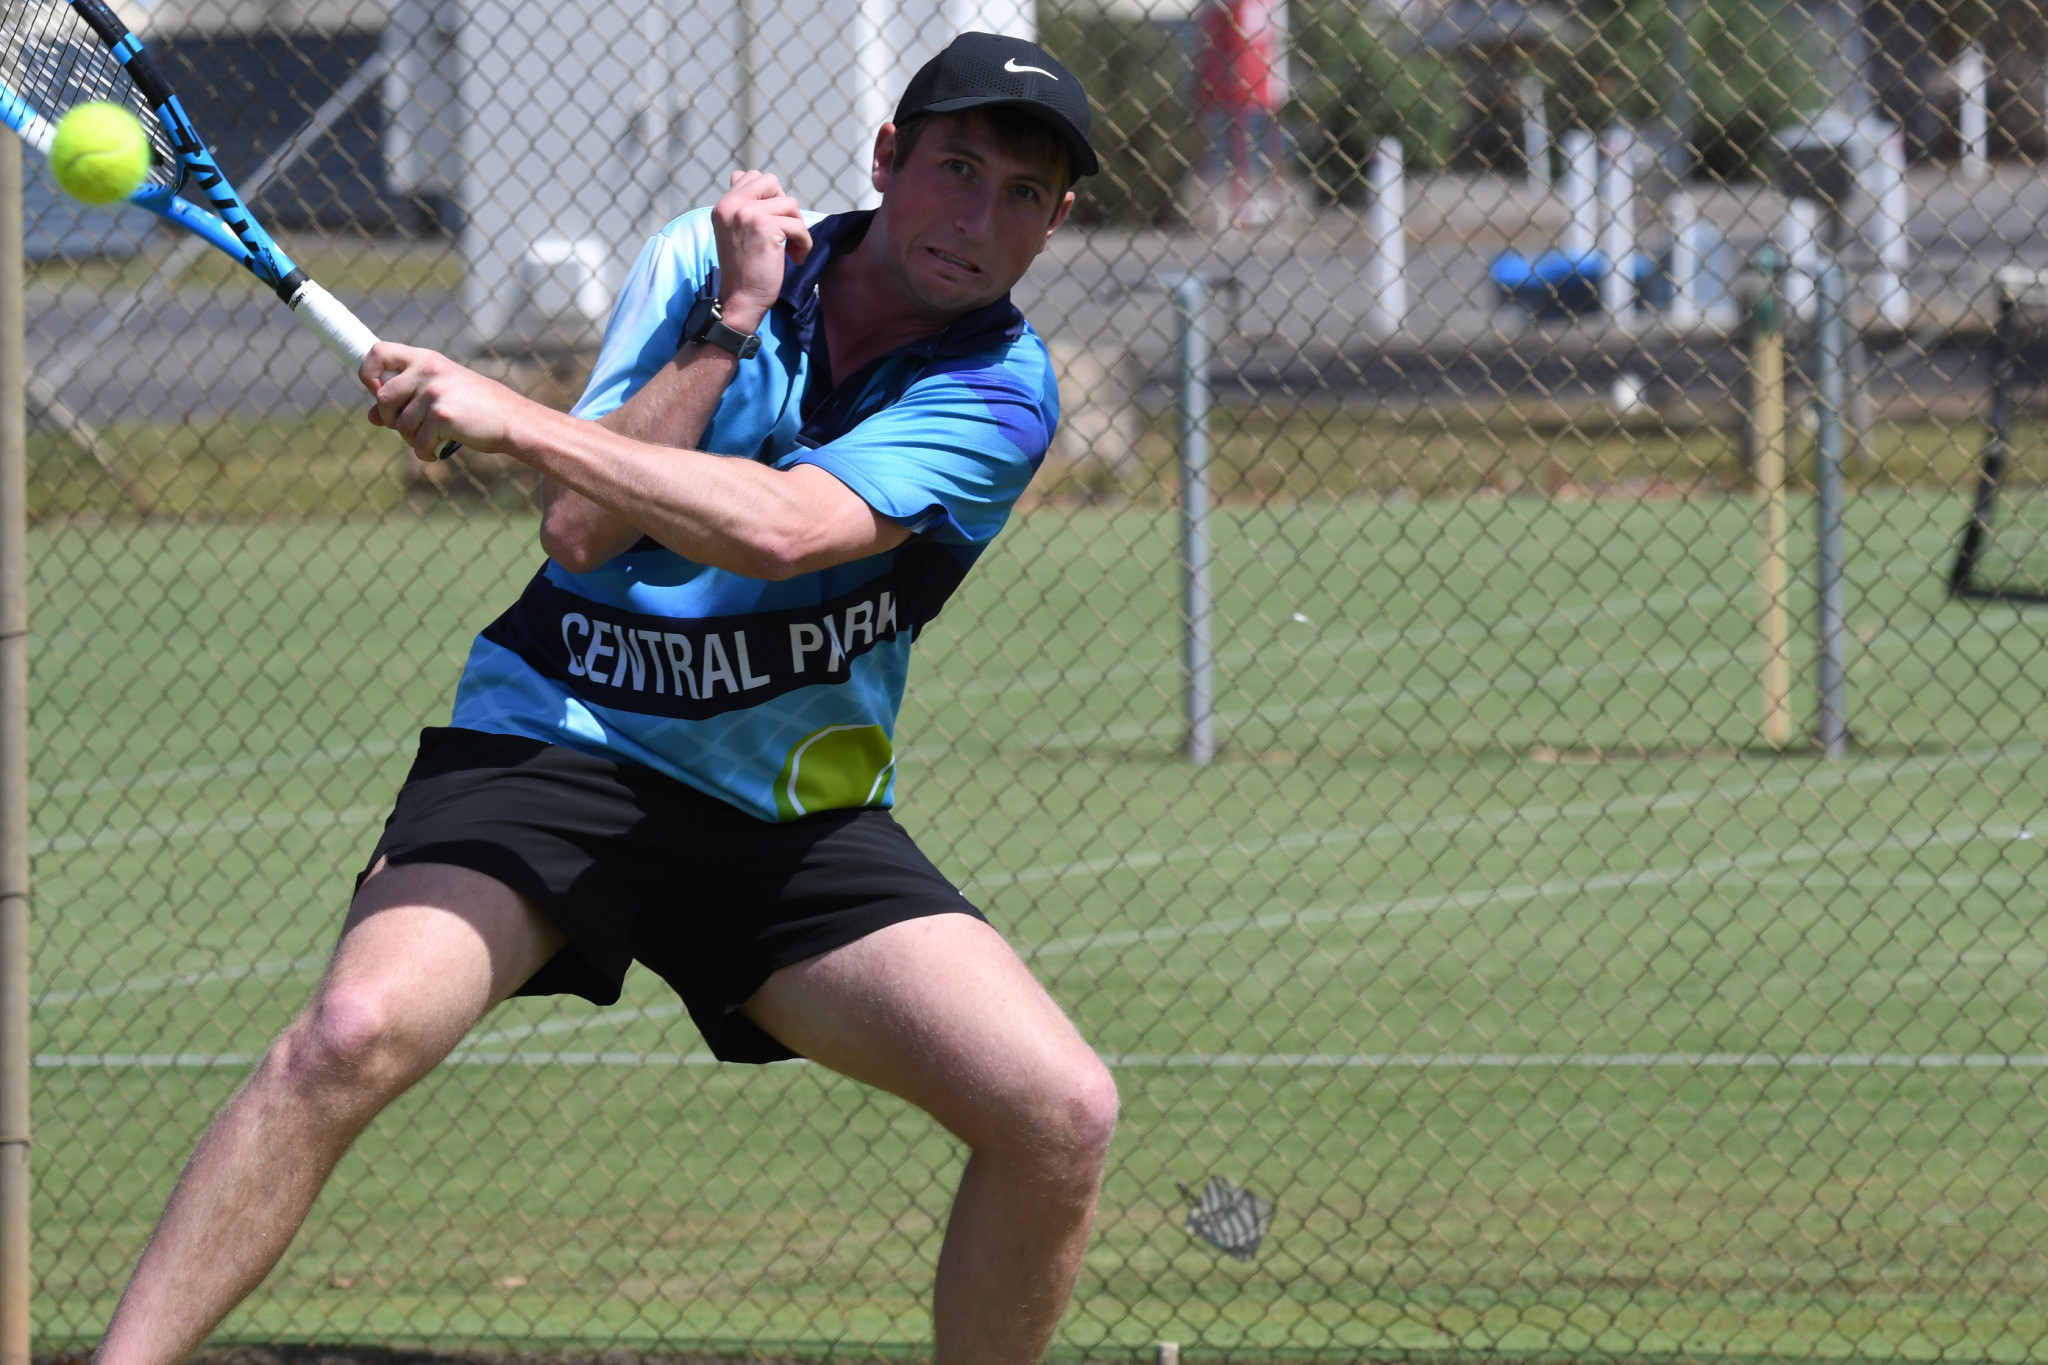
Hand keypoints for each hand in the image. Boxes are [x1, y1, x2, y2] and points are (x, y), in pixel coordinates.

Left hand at [359, 342, 526, 461]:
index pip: (378, 352)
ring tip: (430, 440)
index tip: (377, 391)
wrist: (512, 420)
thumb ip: (406, 399)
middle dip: (390, 419)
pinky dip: (424, 452)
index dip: (368, 373)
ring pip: (400, 425)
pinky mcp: (442, 416)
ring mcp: (435, 392)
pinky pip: (417, 442)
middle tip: (410, 427)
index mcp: (426, 359)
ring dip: (411, 440)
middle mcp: (428, 370)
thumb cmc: (476, 407)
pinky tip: (436, 451)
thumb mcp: (440, 392)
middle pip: (382, 397)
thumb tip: (371, 416)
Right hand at [710, 170, 810, 333]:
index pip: (752, 177)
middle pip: (771, 181)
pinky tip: (796, 258)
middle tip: (784, 232)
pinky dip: (804, 243)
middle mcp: (732, 205)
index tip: (772, 224)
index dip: (770, 197)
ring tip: (791, 249)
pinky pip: (797, 225)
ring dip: (797, 228)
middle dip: (785, 206)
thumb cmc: (745, 270)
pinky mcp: (765, 227)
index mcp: (723, 205)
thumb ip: (741, 204)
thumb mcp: (735, 230)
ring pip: (789, 203)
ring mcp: (747, 214)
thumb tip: (742, 174)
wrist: (742, 299)